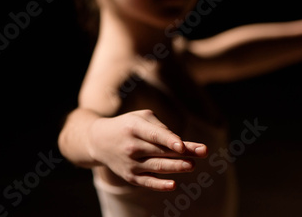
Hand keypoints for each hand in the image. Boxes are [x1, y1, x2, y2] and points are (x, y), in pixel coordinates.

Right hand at [88, 109, 207, 190]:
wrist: (98, 141)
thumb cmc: (127, 125)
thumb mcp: (140, 117)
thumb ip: (160, 127)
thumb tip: (179, 144)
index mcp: (134, 128)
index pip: (155, 135)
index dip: (169, 140)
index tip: (182, 146)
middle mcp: (132, 146)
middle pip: (161, 151)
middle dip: (183, 152)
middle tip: (203, 151)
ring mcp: (130, 163)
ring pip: (157, 166)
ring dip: (176, 167)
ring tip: (192, 165)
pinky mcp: (130, 176)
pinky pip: (147, 182)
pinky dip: (159, 185)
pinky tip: (173, 185)